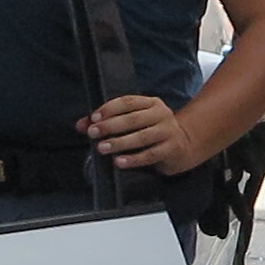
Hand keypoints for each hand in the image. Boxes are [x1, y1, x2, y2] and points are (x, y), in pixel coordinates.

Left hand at [79, 93, 203, 172]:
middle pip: (133, 119)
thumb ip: (106, 122)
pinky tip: (119, 162)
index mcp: (150, 103)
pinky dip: (133, 159)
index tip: (93, 118)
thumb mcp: (132, 122)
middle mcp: (161, 114)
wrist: (184, 145)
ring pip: (141, 137)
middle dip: (110, 126)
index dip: (109, 109)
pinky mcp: (172, 149)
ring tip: (102, 148)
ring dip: (119, 142)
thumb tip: (80, 125)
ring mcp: (168, 131)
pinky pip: (150, 154)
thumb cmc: (151, 132)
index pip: (127, 102)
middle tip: (92, 133)